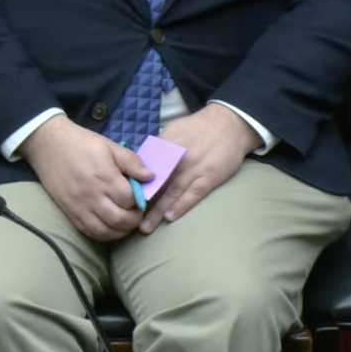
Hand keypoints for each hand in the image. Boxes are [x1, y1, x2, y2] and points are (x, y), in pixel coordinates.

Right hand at [21, 115, 153, 241]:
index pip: (130, 199)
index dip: (141, 200)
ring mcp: (80, 207)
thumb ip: (131, 162)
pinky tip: (110, 226)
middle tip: (137, 212)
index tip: (142, 196)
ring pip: (106, 231)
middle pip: (120, 220)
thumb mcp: (110, 146)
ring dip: (121, 230)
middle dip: (134, 219)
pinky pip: (90, 232)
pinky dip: (104, 234)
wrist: (48, 145)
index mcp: (105, 177)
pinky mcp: (70, 213)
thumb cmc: (81, 143)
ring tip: (125, 221)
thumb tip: (151, 176)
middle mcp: (92, 196)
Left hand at [138, 104, 261, 234]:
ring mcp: (194, 169)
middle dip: (142, 203)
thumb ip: (157, 149)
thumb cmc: (197, 128)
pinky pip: (194, 194)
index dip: (134, 186)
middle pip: (156, 184)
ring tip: (145, 227)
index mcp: (165, 147)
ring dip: (158, 211)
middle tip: (128, 219)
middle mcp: (178, 160)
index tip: (121, 201)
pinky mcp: (210, 177)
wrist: (229, 123)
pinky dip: (182, 206)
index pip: (145, 170)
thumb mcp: (172, 130)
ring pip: (172, 193)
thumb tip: (139, 165)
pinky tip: (170, 217)